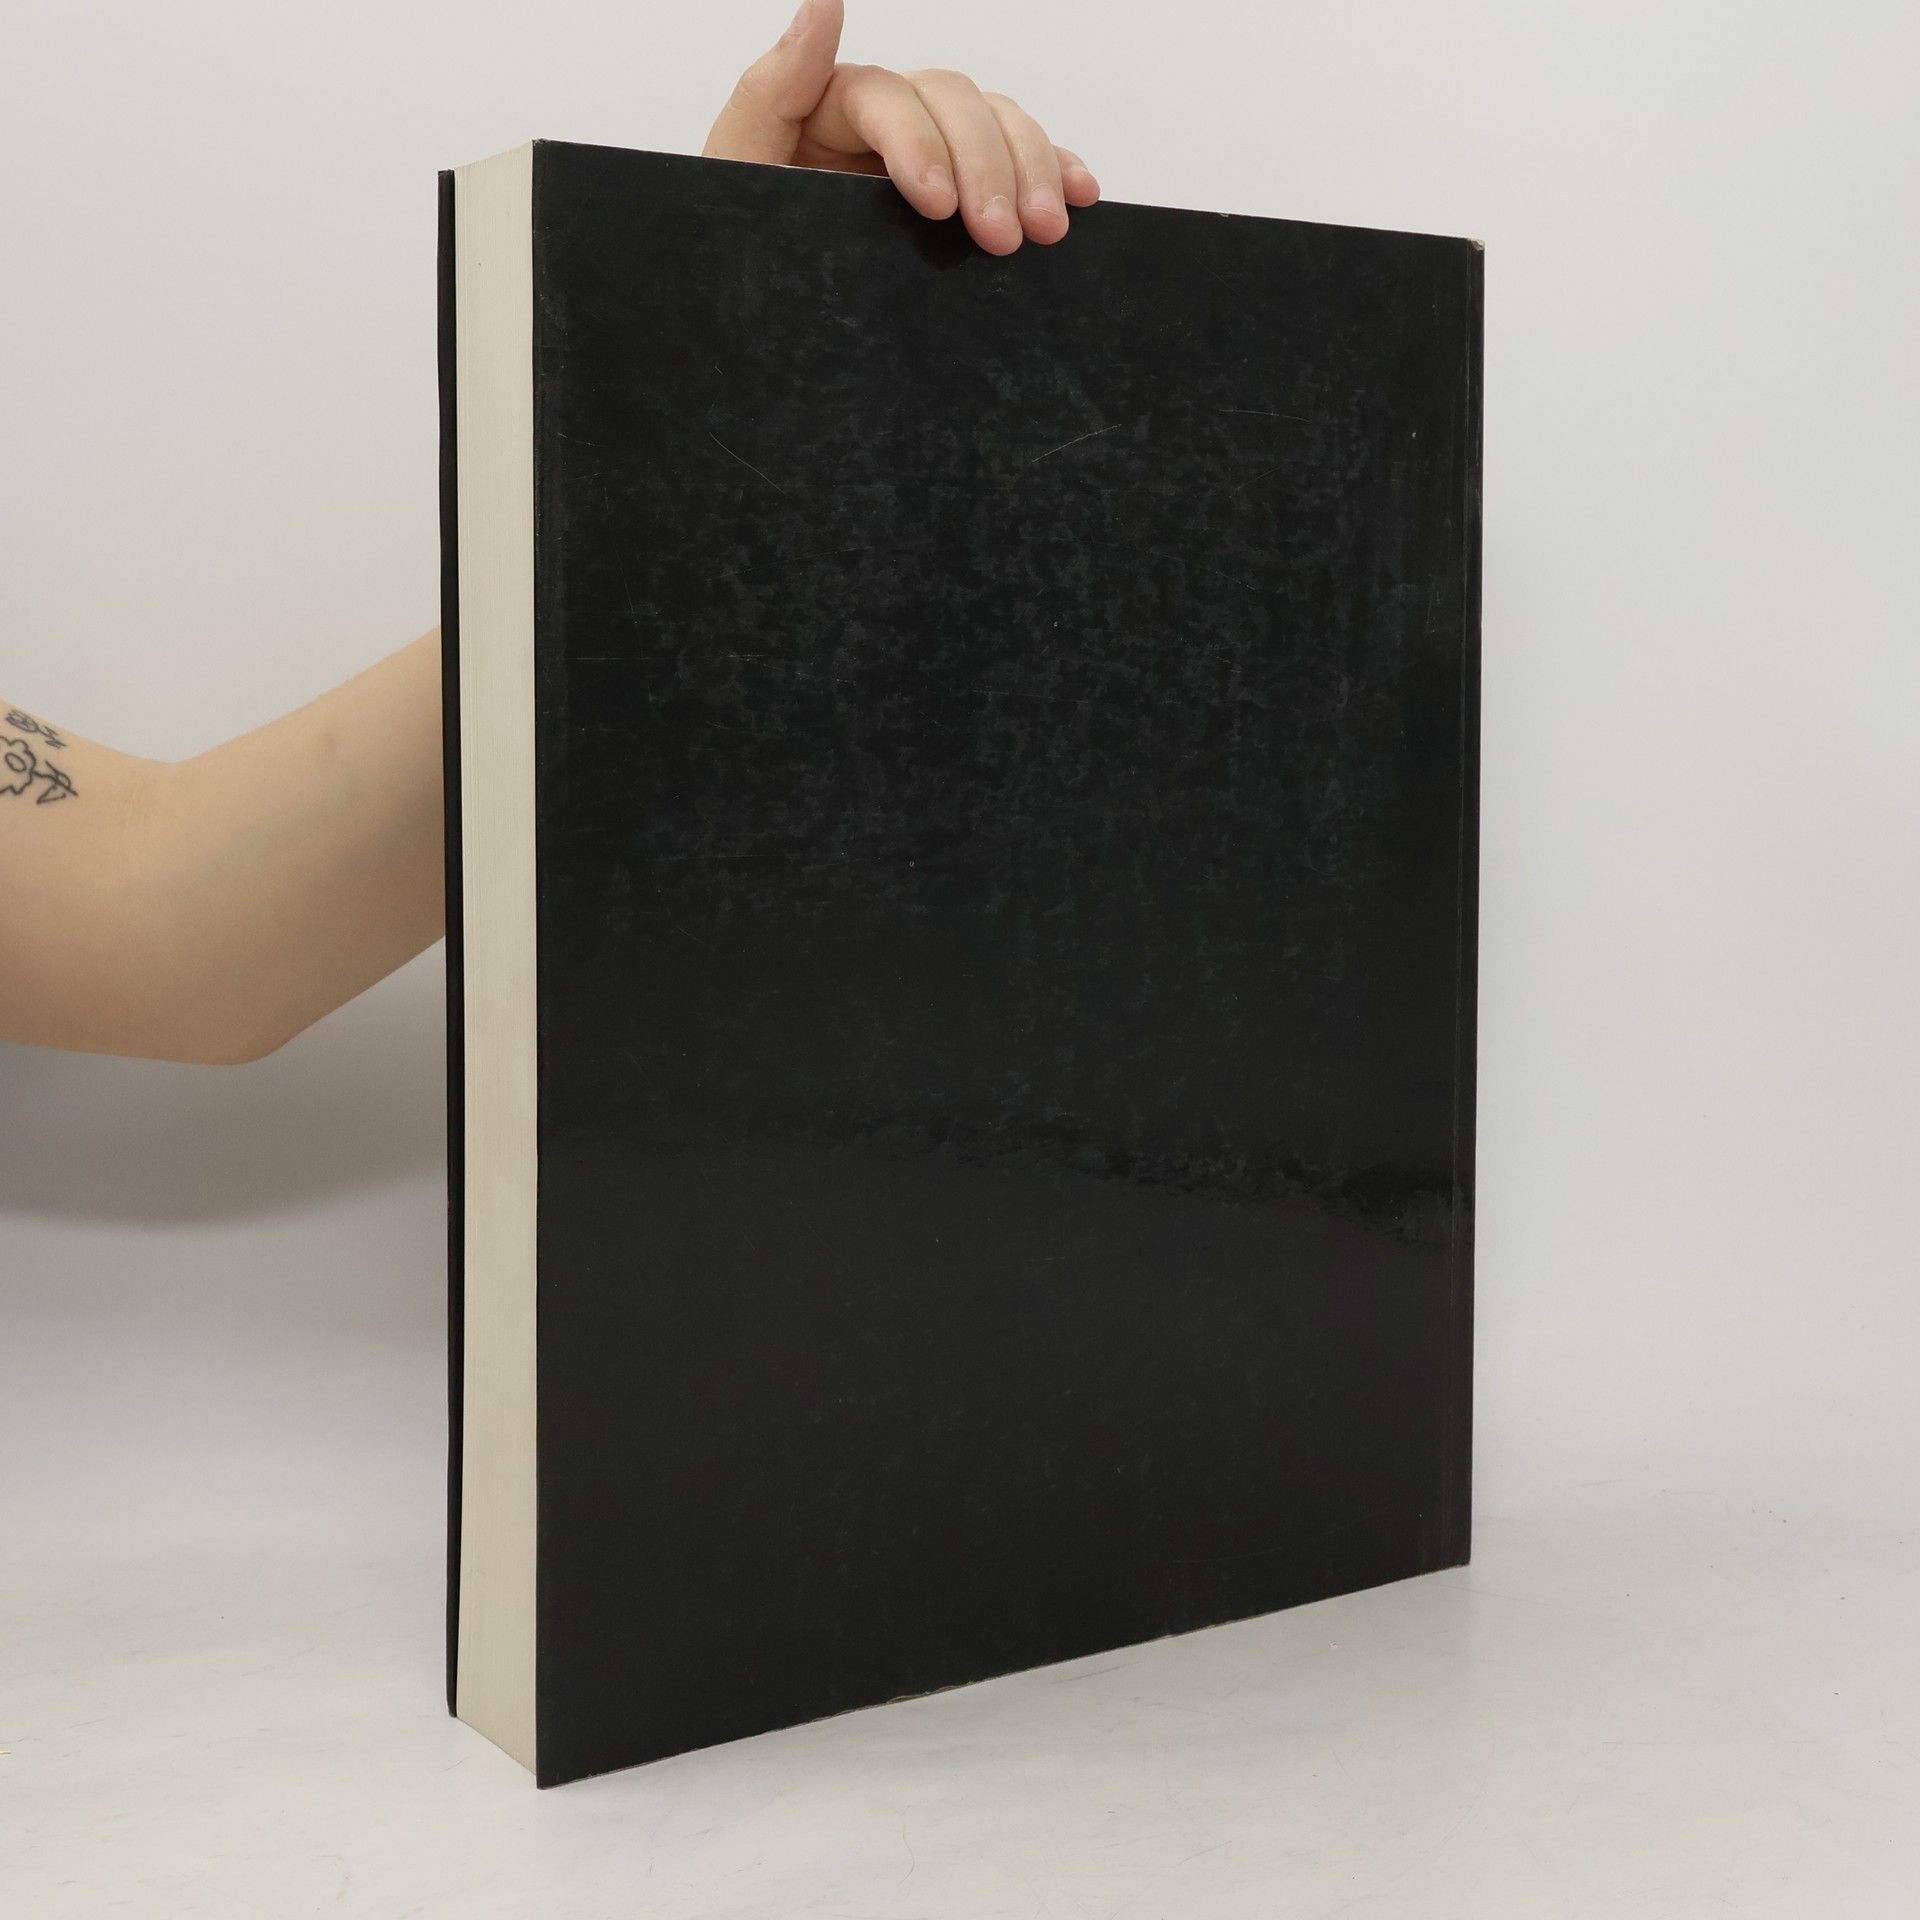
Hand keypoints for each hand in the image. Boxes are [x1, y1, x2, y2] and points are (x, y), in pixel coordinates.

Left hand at [702, 0, 1100, 255]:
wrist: (762, 339)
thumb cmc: (742, 256)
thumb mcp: (737, 178)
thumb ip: (769, 94)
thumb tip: (822, 4)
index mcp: (826, 109)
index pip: (887, 98)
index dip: (920, 142)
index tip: (937, 205)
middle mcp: (884, 122)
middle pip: (954, 104)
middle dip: (988, 166)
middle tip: (1002, 237)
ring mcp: (931, 156)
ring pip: (996, 124)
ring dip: (1031, 170)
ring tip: (1044, 231)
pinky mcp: (963, 197)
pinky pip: (1020, 162)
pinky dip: (1056, 171)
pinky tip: (1078, 195)